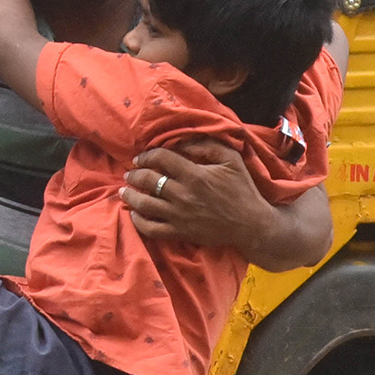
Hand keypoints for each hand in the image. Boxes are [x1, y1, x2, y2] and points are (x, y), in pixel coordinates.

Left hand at [120, 139, 273, 252]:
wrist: (251, 225)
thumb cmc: (242, 189)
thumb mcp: (231, 159)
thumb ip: (207, 146)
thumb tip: (181, 141)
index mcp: (195, 175)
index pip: (161, 159)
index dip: (147, 156)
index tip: (141, 158)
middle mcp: (183, 195)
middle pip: (148, 180)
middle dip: (134, 175)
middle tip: (129, 173)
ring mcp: (179, 216)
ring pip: (145, 205)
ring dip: (130, 196)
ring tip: (123, 191)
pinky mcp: (180, 233)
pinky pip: (151, 229)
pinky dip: (138, 221)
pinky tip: (134, 214)